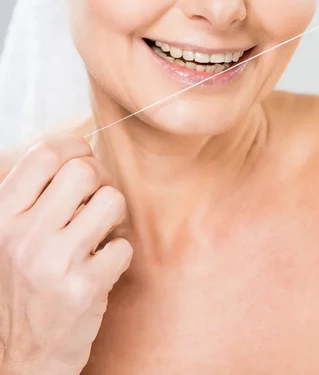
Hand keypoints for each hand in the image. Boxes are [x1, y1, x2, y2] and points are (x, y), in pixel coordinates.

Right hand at [0, 136, 131, 374]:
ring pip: (112, 202)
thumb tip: (79, 153)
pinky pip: (123, 246)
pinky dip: (119, 255)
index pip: (45, 155)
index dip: (74, 148)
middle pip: (85, 171)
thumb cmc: (21, 290)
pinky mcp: (84, 289)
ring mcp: (54, 263)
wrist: (20, 358)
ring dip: (114, 218)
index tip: (84, 160)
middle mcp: (22, 236)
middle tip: (96, 205)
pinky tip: (101, 268)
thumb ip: (34, 200)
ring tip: (99, 237)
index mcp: (0, 217)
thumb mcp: (8, 240)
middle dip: (100, 183)